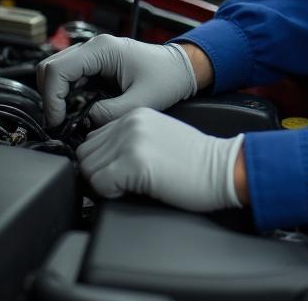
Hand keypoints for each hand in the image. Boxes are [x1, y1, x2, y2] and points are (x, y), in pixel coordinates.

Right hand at [36, 34, 203, 126]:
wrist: (182, 68)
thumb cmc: (167, 78)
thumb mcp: (139, 101)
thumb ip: (108, 114)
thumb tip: (83, 122)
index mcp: (103, 49)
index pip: (58, 69)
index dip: (52, 98)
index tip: (58, 121)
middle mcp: (94, 47)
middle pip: (50, 67)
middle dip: (50, 97)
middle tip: (60, 122)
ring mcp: (94, 54)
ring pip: (57, 71)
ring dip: (57, 95)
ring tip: (68, 118)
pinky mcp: (96, 64)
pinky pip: (70, 76)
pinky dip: (67, 93)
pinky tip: (78, 109)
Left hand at [76, 107, 243, 211]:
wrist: (221, 167)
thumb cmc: (195, 159)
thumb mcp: (159, 135)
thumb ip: (129, 138)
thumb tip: (101, 158)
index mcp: (136, 114)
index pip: (92, 138)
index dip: (100, 160)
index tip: (117, 171)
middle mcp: (130, 122)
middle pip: (85, 154)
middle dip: (98, 172)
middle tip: (122, 182)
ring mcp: (132, 140)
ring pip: (88, 169)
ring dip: (103, 183)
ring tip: (130, 185)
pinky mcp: (134, 162)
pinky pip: (99, 185)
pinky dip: (110, 194)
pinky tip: (134, 190)